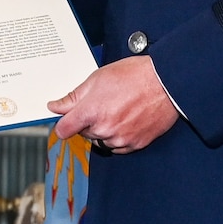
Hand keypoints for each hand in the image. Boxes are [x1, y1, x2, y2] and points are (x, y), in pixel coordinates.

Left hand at [49, 57, 178, 153]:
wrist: (166, 83)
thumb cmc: (135, 76)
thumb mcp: (98, 78)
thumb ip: (74, 96)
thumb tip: (56, 106)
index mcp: (91, 111)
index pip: (64, 130)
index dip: (63, 124)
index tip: (67, 121)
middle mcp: (104, 129)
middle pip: (84, 134)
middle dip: (88, 122)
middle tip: (102, 104)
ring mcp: (120, 139)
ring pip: (101, 142)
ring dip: (104, 131)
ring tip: (117, 110)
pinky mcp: (135, 144)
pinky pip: (118, 147)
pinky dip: (119, 137)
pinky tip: (127, 120)